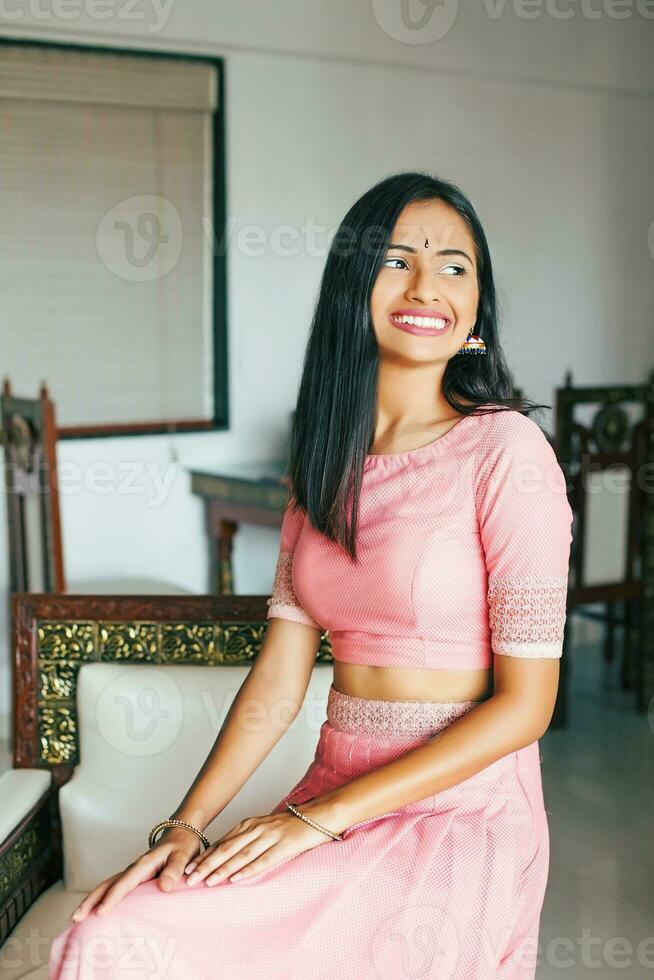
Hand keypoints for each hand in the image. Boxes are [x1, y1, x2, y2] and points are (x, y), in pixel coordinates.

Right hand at [68, 827, 202, 921]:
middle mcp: (134, 868)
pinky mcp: (134, 876)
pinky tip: (97, 910)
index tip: (100, 913)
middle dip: (90, 901)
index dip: (112, 898)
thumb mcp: (183, 856)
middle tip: (75, 918)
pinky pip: (115, 887)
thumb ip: (174, 871)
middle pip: (107, 885)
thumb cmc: (183, 845)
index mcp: (143, 864)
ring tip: (77, 918)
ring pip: (107, 886)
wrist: (181, 833)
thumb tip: (163, 887)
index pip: (124, 883)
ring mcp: (132, 872)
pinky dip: (102, 898)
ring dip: (92, 900)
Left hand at [184, 807, 333, 885]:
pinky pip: (263, 860)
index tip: (188, 869)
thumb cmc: (287, 827)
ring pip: (241, 855)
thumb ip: (244, 840)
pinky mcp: (284, 846)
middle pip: (227, 849)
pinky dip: (248, 870)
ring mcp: (270, 837)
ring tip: (207, 882)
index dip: (204, 857)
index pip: (222, 843)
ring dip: (223, 869)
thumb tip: (223, 856)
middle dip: (207, 865)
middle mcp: (256, 829)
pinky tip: (236, 878)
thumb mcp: (262, 828)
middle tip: (190, 879)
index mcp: (249, 824)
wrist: (316, 817)